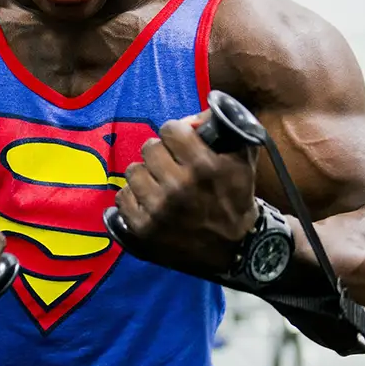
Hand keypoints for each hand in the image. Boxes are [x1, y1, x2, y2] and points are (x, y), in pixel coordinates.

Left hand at [113, 110, 259, 274]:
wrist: (238, 250)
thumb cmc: (237, 200)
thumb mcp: (242, 161)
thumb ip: (224, 130)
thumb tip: (196, 116)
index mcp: (204, 166)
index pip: (170, 129)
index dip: (175, 134)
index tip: (179, 143)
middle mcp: (179, 187)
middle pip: (149, 148)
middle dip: (160, 153)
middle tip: (169, 165)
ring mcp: (159, 209)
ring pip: (133, 171)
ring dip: (145, 175)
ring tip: (159, 184)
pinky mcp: (144, 229)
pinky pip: (122, 198)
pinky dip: (133, 198)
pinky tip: (148, 201)